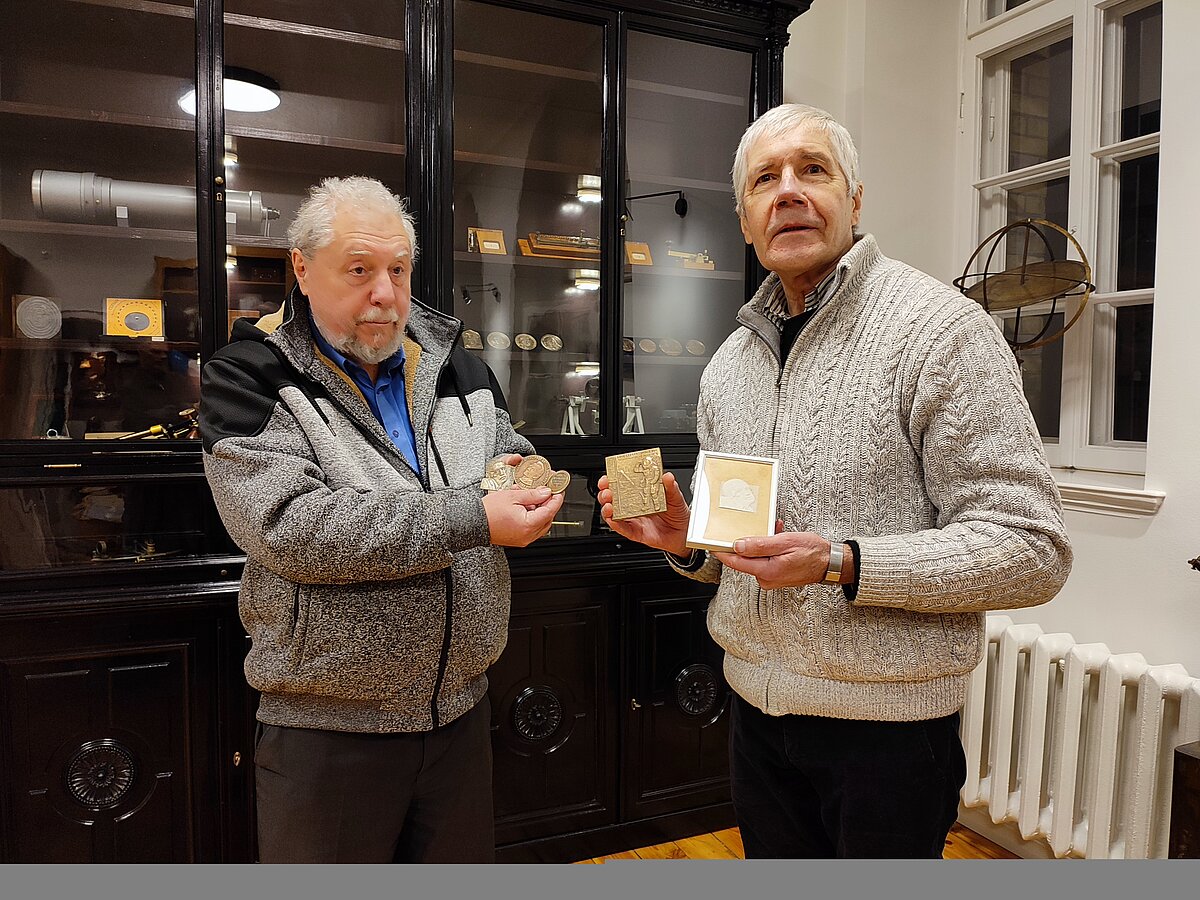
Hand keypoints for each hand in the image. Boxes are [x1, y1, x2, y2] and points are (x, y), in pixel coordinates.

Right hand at [484, 486, 563, 546]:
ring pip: (541, 524)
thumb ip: (532, 494)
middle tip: (548, 491)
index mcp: (528, 525)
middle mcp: (527, 536)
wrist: (472, 522)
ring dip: (541, 510)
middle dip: (549, 504)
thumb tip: (545, 492)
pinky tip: (526, 506)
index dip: (556, 499)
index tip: (558, 490)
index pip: (550, 511)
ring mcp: (523, 539)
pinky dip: (533, 517)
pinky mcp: (517, 540)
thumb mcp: (513, 496)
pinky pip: (532, 528)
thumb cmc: (488, 511)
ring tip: (534, 497)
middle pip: (548, 519)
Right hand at [597, 471, 690, 557]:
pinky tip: (613, 519)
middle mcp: (633, 507)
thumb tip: (667, 476)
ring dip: (607, 508)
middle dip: (605, 493)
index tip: (609, 476)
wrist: (684, 533)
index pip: (621, 486)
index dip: (612, 481)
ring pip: (613, 515)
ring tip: (608, 504)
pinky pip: (622, 529)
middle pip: (612, 500)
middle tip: (606, 489)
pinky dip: (616, 525)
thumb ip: (671, 487)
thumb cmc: (678, 514)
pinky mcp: (635, 533)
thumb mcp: (675, 497)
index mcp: (640, 495)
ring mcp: (633, 520)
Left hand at [711, 526, 831, 589]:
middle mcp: (767, 578)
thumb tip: (738, 546)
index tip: (712, 543)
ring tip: (773, 530)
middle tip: (752, 527)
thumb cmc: (813, 552)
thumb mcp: (785, 542)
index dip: (722, 552)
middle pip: (745, 559)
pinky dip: (769, 548)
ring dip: (761, 542)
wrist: (831, 563)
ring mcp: (771, 578)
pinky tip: (777, 536)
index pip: (736, 562)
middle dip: (748, 541)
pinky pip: (765, 559)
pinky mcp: (776, 575)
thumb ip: (760, 545)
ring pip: (756, 557)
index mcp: (767, 571)